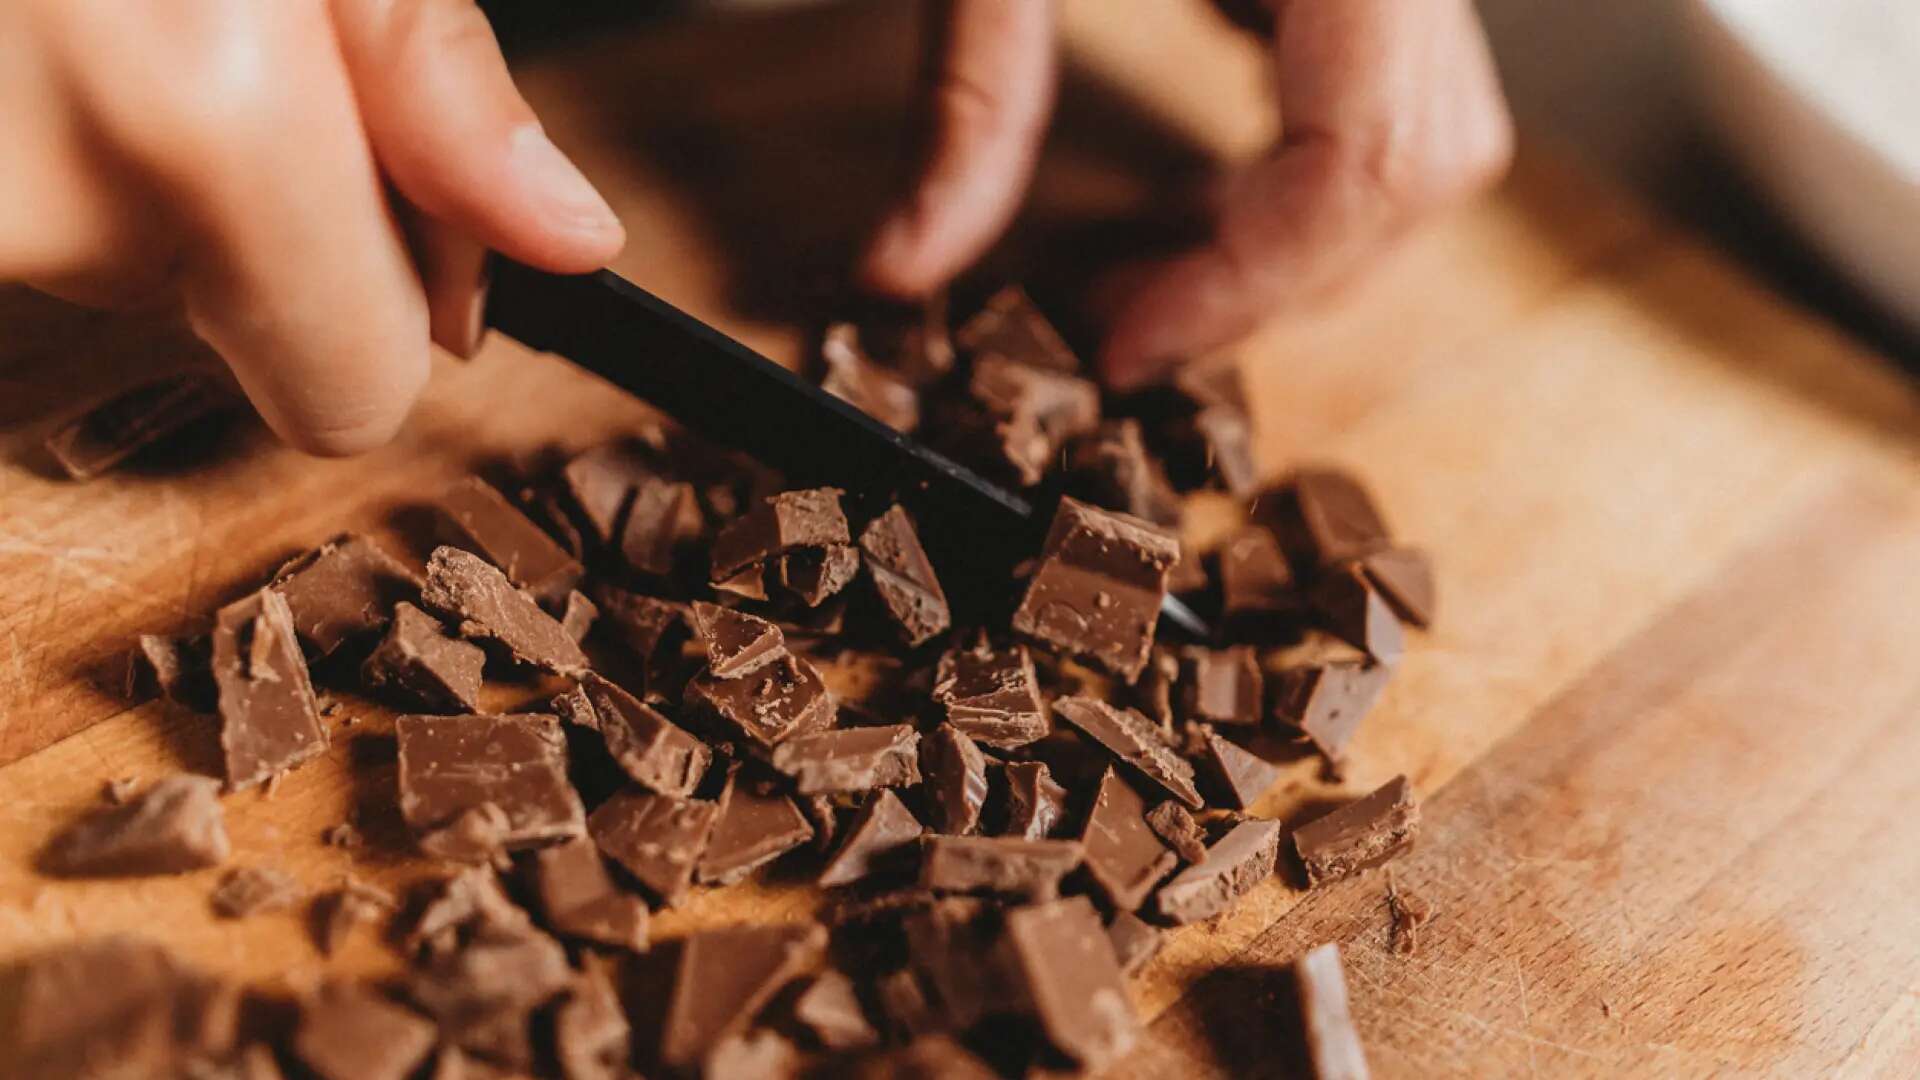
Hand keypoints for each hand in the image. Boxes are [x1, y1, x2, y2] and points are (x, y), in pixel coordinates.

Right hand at [0, 0, 624, 453]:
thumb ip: (434, 78)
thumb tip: (566, 240)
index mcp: (201, 117)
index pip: (352, 393)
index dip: (385, 304)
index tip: (372, 197)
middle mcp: (43, 204)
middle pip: (235, 324)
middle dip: (256, 211)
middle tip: (198, 31)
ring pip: (114, 262)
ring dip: (136, 160)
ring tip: (95, 7)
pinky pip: (27, 211)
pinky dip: (46, 139)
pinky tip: (40, 29)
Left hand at [858, 0, 1514, 387]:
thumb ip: (966, 101)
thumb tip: (905, 270)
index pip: (1363, 160)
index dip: (1247, 287)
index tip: (1121, 350)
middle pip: (1425, 163)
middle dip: (1279, 275)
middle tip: (1125, 322)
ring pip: (1428, 129)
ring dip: (1299, 232)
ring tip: (1155, 267)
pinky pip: (1389, 74)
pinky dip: (1303, 157)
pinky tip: (1202, 181)